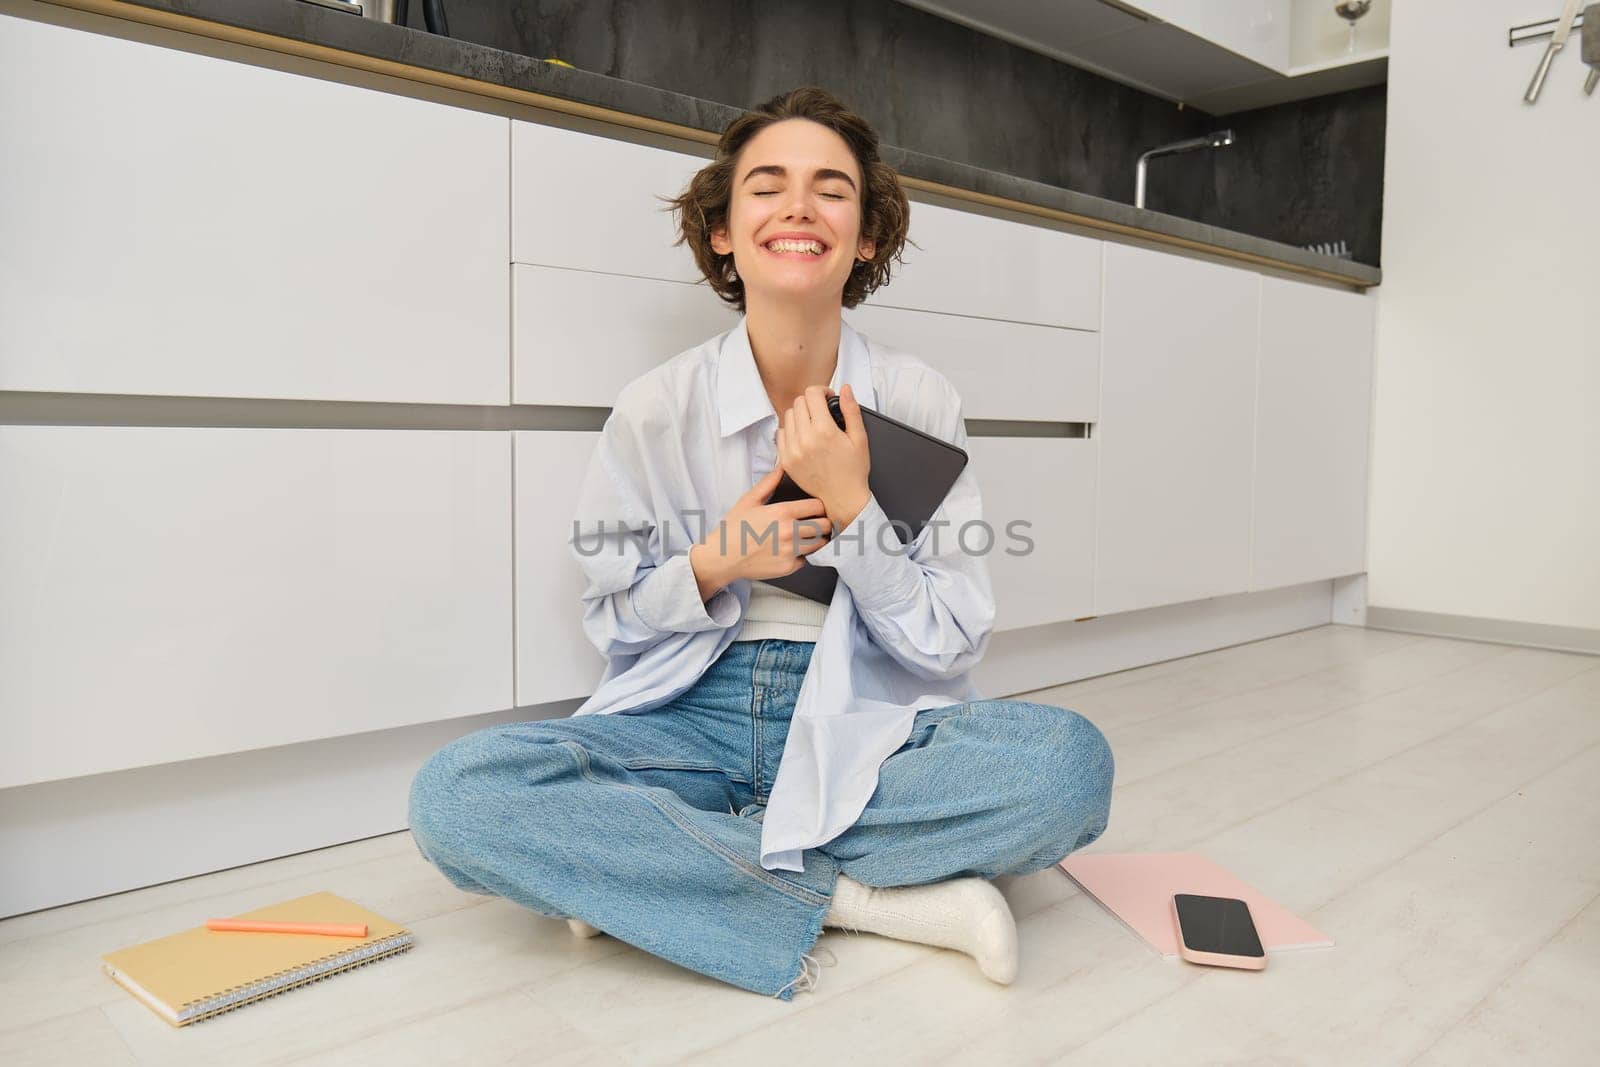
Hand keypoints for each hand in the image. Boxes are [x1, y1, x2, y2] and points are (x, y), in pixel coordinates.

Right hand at [689, 464, 834, 597]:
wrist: (722, 557)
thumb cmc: (733, 529)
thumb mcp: (748, 501)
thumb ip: (768, 483)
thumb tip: (781, 467)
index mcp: (782, 512)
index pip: (818, 506)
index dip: (819, 507)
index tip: (816, 510)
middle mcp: (789, 531)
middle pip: (824, 526)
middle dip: (823, 523)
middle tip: (816, 524)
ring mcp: (790, 551)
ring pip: (819, 544)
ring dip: (816, 540)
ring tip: (805, 537)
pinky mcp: (788, 567)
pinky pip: (806, 560)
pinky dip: (802, 556)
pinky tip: (791, 551)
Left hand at [776, 383, 870, 531]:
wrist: (843, 498)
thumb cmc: (853, 470)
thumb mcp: (860, 438)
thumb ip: (851, 410)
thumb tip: (845, 389)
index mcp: (824, 431)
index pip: (812, 394)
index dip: (822, 391)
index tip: (828, 399)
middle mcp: (805, 439)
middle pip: (799, 402)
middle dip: (812, 402)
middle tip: (822, 412)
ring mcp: (792, 450)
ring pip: (789, 416)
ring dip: (800, 415)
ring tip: (813, 424)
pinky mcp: (786, 460)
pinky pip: (780, 434)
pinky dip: (791, 430)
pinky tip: (803, 437)